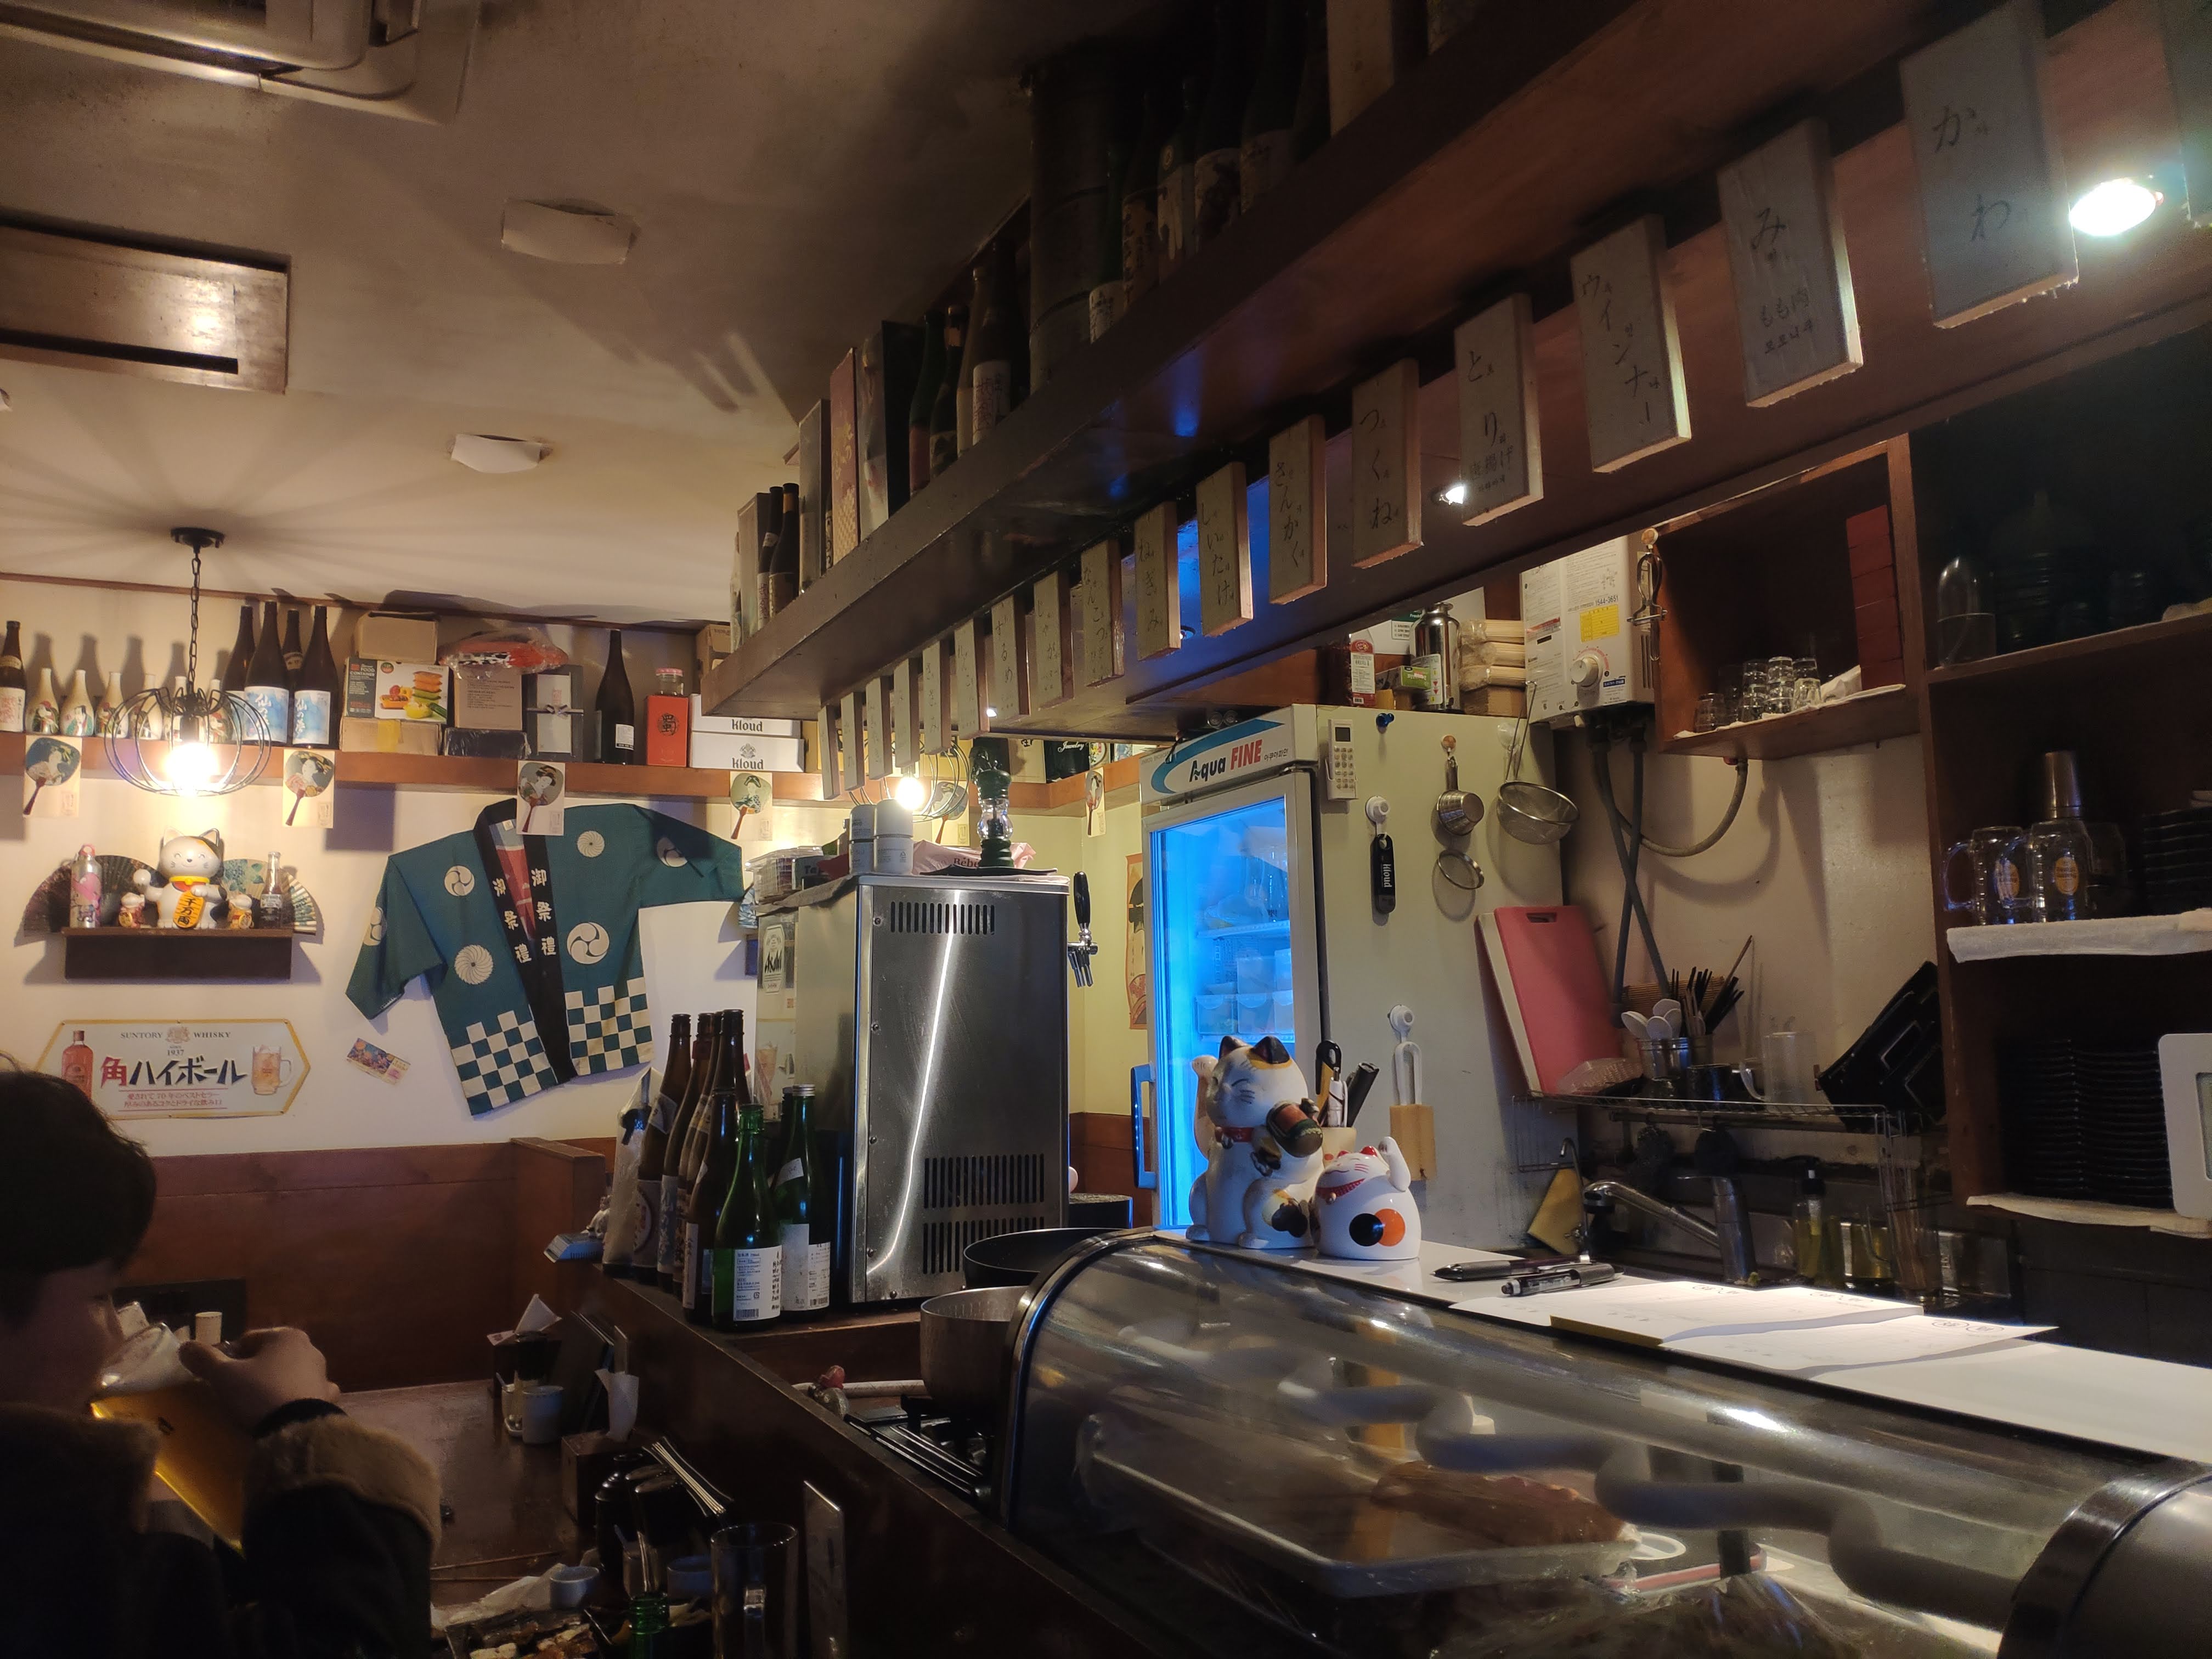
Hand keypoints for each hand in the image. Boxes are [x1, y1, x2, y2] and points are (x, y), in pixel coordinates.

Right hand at [180, 1327, 338, 1430]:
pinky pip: (305, 1394)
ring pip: (288, 1374)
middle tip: (235, 1392)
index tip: (219, 1377)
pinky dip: (294, 1400)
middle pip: (269, 1356)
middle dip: (253, 1370)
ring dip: (274, 1384)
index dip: (229, 1357)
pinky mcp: (327, 1398)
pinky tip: (283, 1413)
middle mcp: (310, 1348)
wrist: (297, 1429)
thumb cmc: (258, 1394)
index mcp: (286, 1336)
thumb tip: (185, 1346)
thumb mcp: (223, 1376)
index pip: (248, 1340)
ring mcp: (322, 1373)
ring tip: (256, 1405)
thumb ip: (203, 1359)